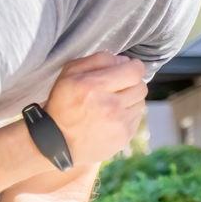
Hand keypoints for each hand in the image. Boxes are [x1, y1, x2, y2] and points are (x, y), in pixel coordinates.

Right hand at [42, 52, 146, 166]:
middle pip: (141, 87)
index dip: (135, 66)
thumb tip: (124, 60)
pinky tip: (113, 116)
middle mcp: (110, 106)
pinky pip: (137, 118)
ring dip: (131, 99)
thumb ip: (97, 60)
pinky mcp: (124, 137)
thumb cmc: (63, 103)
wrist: (59, 141)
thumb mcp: (70, 73)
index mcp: (94, 86)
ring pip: (141, 102)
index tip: (130, 67)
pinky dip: (128, 114)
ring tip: (114, 101)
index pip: (134, 72)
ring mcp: (119, 124)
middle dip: (132, 82)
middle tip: (119, 85)